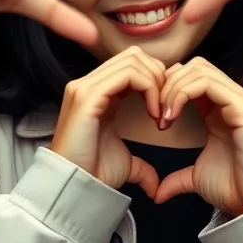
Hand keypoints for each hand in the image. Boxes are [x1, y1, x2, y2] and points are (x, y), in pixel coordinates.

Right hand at [51, 47, 163, 197]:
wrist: (75, 186)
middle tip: (167, 105)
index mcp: (96, 93)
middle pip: (133, 55)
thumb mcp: (125, 163)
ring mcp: (85, 87)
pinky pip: (128, 75)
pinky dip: (149, 89)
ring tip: (160, 111)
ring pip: (132, 61)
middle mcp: (88, 84)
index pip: (131, 64)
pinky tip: (154, 113)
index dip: (155, 78)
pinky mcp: (88, 95)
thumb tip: (156, 185)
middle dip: (158, 75)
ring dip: (155, 82)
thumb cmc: (95, 173)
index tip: (167, 105)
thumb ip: (141, 165)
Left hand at [156, 58, 242, 216]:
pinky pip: (208, 84)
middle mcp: (234, 98)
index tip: (154, 113)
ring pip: (199, 70)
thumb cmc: (233, 187)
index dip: (168, 87)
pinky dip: (183, 94)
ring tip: (163, 115)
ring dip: (173, 89)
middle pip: (195, 66)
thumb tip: (157, 193)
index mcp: (222, 108)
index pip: (193, 75)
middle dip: (168, 83)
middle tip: (155, 111)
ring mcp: (242, 100)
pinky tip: (172, 115)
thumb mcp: (195, 176)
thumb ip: (176, 177)